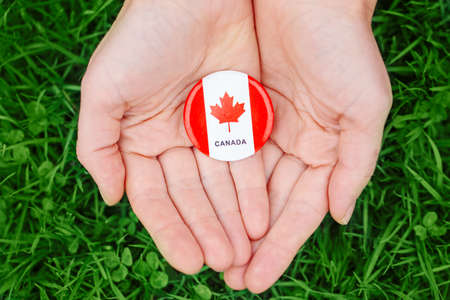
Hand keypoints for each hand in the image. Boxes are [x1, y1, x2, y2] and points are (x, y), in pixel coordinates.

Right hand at [76, 0, 269, 273]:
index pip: (154, 197)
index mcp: (139, 139)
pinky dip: (251, 192)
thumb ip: (97, 147)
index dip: (170, 230)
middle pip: (191, 198)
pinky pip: (246, 164)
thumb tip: (112, 199)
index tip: (188, 262)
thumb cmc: (143, 38)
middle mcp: (173, 141)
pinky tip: (259, 221)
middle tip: (222, 265)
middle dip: (205, 231)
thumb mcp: (103, 90)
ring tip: (241, 254)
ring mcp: (207, 132)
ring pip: (220, 187)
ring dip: (229, 221)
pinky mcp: (240, 120)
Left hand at [224, 0, 391, 292]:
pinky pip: (223, 154)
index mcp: (325, 151)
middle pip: (267, 207)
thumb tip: (338, 217)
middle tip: (229, 279)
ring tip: (211, 256)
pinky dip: (214, 183)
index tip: (257, 280)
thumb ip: (355, 165)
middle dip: (249, 244)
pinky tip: (200, 211)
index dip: (280, 249)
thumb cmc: (344, 48)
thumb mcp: (365, 108)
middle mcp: (294, 146)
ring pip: (242, 187)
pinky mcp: (240, 110)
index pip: (299, 212)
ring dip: (227, 221)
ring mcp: (265, 129)